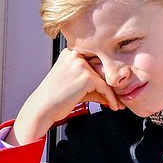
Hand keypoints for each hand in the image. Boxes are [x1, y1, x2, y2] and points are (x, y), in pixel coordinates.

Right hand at [8, 49, 123, 144]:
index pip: (95, 61)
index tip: (114, 85)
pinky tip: (113, 105)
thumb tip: (111, 92)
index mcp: (70, 53)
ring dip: (113, 92)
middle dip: (111, 83)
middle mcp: (76, 55)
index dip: (105, 74)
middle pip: (101, 68)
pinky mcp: (86, 76)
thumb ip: (93, 84)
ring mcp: (81, 64)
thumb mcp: (75, 85)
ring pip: (104, 77)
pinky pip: (104, 87)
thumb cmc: (55, 98)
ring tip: (118, 103)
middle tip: (121, 95)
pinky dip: (110, 97)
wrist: (41, 109)